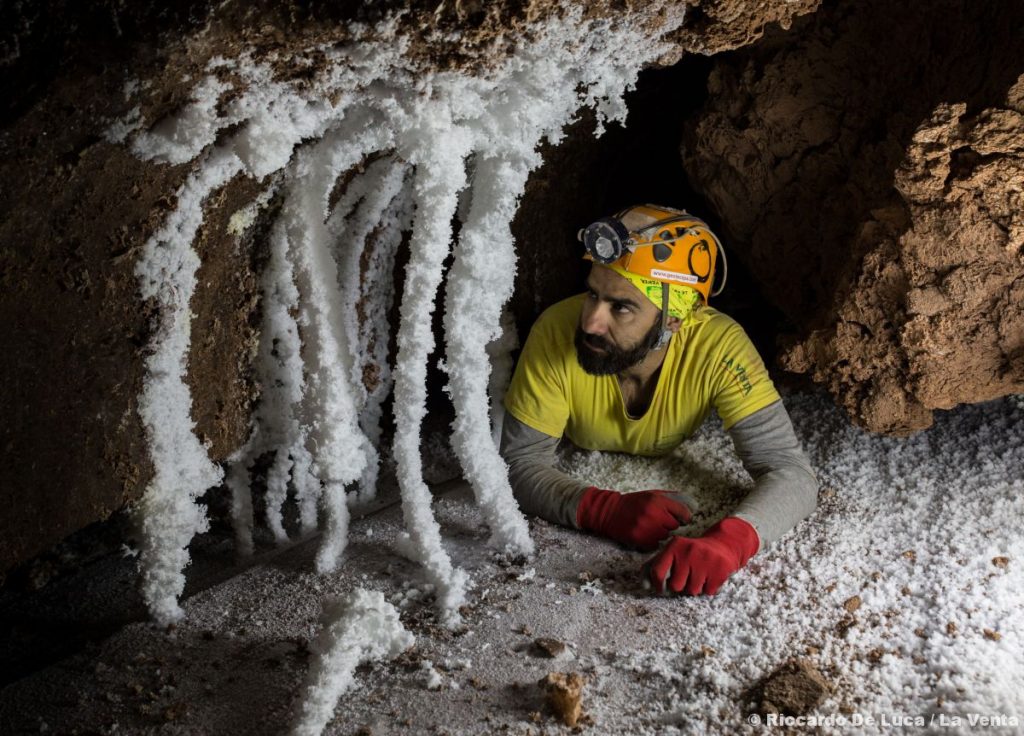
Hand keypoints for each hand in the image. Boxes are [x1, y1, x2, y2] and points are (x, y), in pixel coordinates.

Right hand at [576, 487, 693, 550]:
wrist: (609, 512)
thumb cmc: (634, 502)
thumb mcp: (652, 494)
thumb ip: (671, 498)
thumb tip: (693, 505)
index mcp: (657, 500)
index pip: (684, 513)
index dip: (684, 517)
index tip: (681, 518)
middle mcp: (653, 513)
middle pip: (674, 526)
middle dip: (669, 524)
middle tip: (658, 520)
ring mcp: (645, 527)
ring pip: (665, 536)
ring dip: (660, 533)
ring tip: (649, 526)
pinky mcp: (639, 539)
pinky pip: (655, 544)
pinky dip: (651, 541)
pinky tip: (644, 533)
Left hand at [646, 517, 758, 594]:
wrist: (722, 544)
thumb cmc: (691, 553)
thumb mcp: (672, 553)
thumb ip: (654, 567)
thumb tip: (644, 586)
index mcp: (674, 546)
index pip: (657, 572)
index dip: (657, 585)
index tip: (661, 588)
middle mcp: (688, 552)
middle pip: (675, 586)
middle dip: (680, 586)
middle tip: (687, 576)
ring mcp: (705, 560)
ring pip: (692, 591)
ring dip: (695, 587)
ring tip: (699, 575)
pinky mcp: (719, 569)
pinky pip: (708, 592)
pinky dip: (709, 588)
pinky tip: (710, 576)